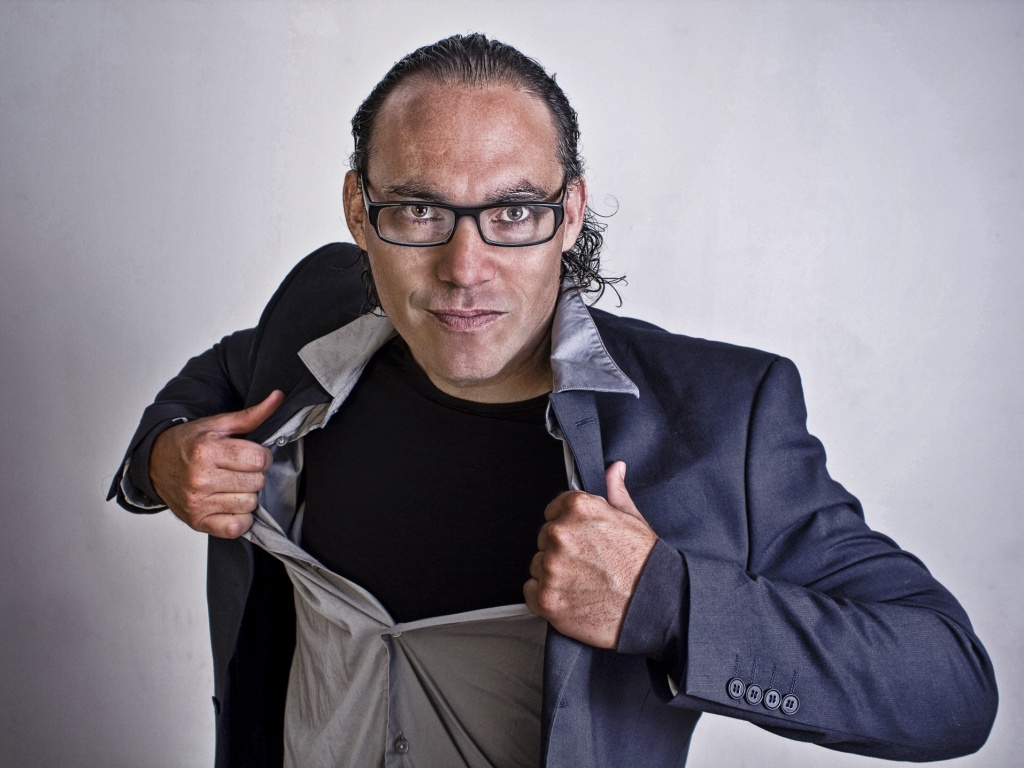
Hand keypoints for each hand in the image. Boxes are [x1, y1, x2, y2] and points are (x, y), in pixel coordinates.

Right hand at [149, 391, 283, 537]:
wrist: (155, 463)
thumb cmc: (189, 443)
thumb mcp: (218, 425)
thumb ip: (251, 415)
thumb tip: (278, 396)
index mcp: (206, 451)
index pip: (258, 459)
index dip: (261, 456)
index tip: (250, 455)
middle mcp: (200, 479)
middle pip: (256, 482)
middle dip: (254, 474)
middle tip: (238, 470)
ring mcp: (197, 503)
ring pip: (250, 504)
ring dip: (246, 495)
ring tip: (231, 485)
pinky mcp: (197, 522)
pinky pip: (237, 527)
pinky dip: (240, 518)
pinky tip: (229, 504)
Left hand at [524, 461, 657, 647]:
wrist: (655, 605)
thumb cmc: (645, 564)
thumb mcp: (633, 519)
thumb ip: (615, 491)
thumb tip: (614, 469)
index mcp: (579, 508)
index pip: (553, 511)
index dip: (567, 527)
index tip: (580, 540)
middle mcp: (560, 533)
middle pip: (544, 539)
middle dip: (561, 551)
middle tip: (587, 565)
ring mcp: (551, 566)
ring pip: (538, 566)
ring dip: (553, 575)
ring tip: (584, 583)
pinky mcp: (546, 597)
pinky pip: (530, 591)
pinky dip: (545, 596)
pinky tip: (571, 598)